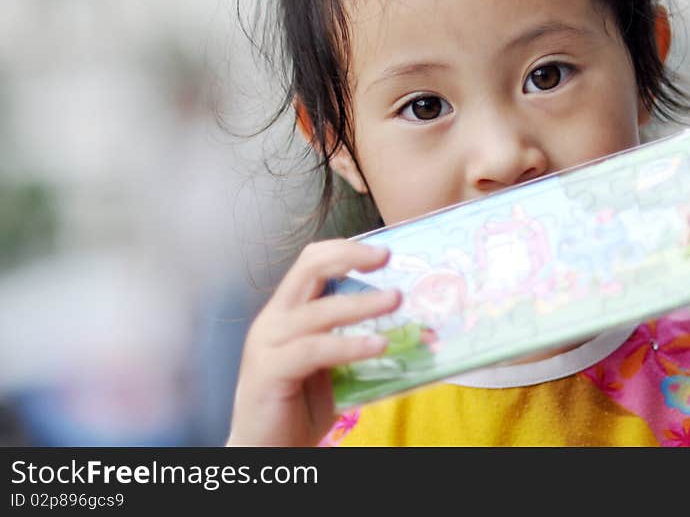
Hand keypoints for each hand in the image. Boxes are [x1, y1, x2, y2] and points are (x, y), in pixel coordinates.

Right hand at [226, 240, 400, 446]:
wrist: (267, 450)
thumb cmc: (300, 407)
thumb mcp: (334, 365)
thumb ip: (357, 340)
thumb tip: (412, 331)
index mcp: (288, 311)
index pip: (312, 262)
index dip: (346, 250)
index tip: (383, 253)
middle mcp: (274, 319)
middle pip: (309, 268)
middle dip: (350, 256)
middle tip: (387, 259)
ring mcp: (268, 343)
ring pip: (319, 311)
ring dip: (362, 304)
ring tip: (396, 302)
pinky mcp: (268, 371)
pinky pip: (314, 350)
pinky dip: (349, 345)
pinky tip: (378, 346)